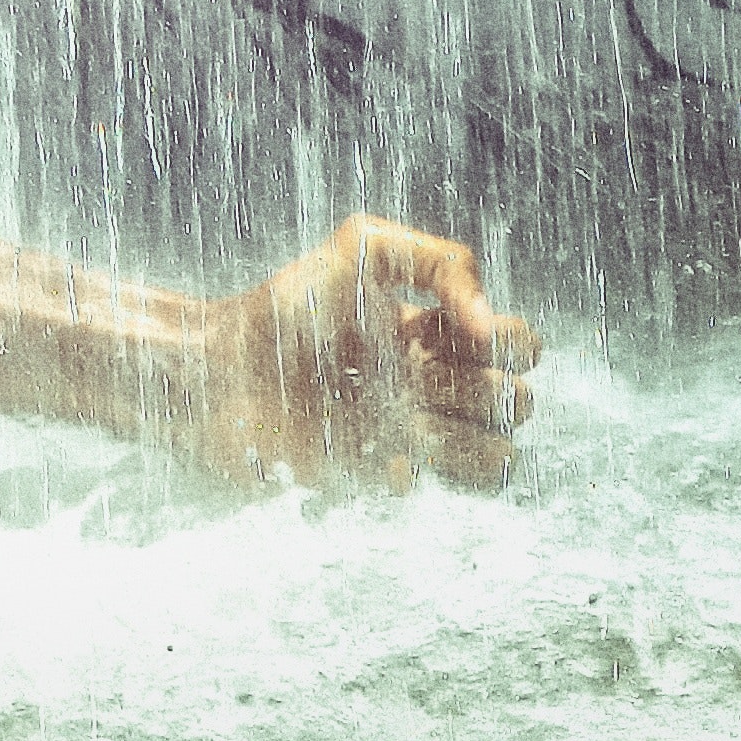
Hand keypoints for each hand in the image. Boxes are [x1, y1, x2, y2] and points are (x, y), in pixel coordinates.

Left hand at [186, 215, 540, 491]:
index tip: (451, 331)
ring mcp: (410, 436)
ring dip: (463, 438)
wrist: (221, 372)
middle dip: (481, 389)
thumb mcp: (363, 248)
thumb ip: (441, 261)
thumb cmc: (285, 308)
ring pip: (499, 458)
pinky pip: (438, 493)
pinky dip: (419, 472)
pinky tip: (374, 451)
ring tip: (404, 418)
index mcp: (433, 335)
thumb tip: (488, 325)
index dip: (505, 341)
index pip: (520, 346)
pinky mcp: (383, 479)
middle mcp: (430, 387)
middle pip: (517, 403)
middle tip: (416, 374)